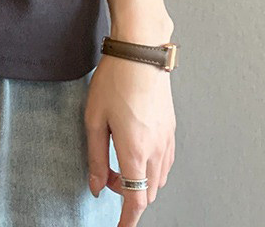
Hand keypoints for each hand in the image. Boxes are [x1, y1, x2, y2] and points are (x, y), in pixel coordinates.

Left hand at [84, 50, 175, 226]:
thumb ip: (94, 156)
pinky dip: (151, 168)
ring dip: (140, 181)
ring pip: (158, 178)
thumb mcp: (94, 118)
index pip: (136, 200)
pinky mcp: (170, 128)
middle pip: (147, 192)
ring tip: (116, 160)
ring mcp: (167, 139)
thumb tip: (96, 185)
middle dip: (127, 194)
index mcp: (135, 150)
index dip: (127, 219)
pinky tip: (135, 151)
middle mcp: (156, 149)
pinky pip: (165, 161)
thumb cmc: (115, 80)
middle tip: (105, 176)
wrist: (140, 53)